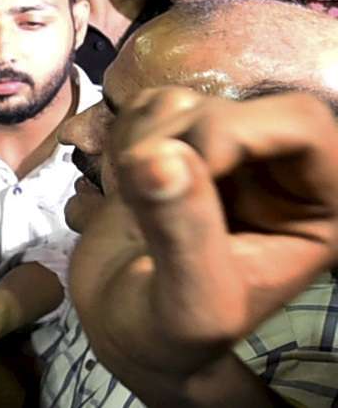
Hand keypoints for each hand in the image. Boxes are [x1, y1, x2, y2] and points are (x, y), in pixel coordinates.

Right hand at [70, 88, 337, 385]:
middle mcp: (277, 174)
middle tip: (136, 191)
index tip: (175, 173)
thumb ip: (184, 235)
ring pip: (187, 104)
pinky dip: (123, 134)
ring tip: (131, 199)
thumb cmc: (170, 335)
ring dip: (141, 141)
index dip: (236, 133)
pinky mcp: (174, 146)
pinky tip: (123, 184)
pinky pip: (149, 107)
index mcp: (316, 210)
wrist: (123, 334)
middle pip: (236, 107)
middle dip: (175, 140)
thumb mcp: (190, 306)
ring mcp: (223, 157)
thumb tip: (158, 157)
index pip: (302, 125)